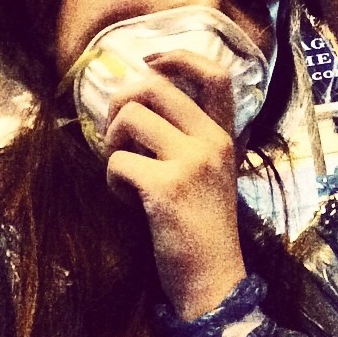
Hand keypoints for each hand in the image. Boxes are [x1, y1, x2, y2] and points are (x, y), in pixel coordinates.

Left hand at [103, 51, 246, 319]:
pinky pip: (117, 161)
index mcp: (225, 136)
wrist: (213, 280)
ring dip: (112, 142)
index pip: (215, 74)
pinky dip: (113, 181)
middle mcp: (212, 142)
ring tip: (123, 172)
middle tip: (117, 132)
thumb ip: (187, 139)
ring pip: (130, 117)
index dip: (178, 57)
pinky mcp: (166, 187)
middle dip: (120, 101)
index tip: (150, 62)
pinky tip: (127, 200)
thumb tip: (135, 102)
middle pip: (153, 86)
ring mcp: (191, 162)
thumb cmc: (203, 229)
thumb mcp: (210, 176)